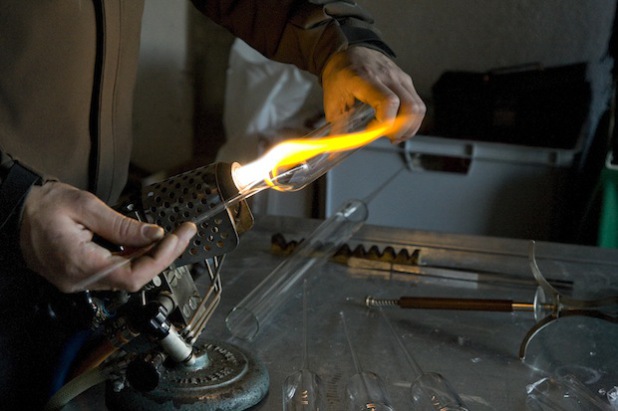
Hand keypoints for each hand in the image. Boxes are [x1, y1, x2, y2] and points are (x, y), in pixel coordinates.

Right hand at [19, 181, 195, 292]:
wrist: (15, 209)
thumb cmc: (43, 205)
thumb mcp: (86, 206)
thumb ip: (123, 225)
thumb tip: (154, 235)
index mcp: (80, 265)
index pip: (133, 276)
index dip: (161, 259)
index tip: (178, 238)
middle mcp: (79, 280)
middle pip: (133, 278)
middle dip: (162, 256)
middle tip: (181, 235)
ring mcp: (78, 280)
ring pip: (125, 276)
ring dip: (149, 257)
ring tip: (167, 236)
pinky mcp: (79, 275)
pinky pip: (113, 272)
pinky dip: (132, 257)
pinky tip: (144, 242)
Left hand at [321, 46, 425, 142]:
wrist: (348, 50)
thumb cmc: (339, 76)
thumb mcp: (333, 102)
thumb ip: (338, 128)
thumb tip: (336, 154)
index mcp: (364, 79)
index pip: (389, 102)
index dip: (385, 123)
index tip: (373, 131)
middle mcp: (387, 76)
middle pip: (411, 107)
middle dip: (402, 130)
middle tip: (388, 137)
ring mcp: (400, 77)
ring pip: (418, 107)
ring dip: (410, 127)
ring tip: (394, 134)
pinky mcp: (406, 81)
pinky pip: (416, 103)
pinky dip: (410, 119)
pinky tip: (397, 124)